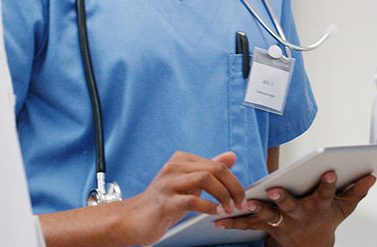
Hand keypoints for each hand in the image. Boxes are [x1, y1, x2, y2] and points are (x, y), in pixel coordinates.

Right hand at [119, 151, 247, 245]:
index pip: (217, 165)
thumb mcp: (189, 183)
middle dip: (233, 188)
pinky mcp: (165, 201)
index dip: (234, 182)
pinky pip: (192, 200)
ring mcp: (168, 183)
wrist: (134, 219)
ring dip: (223, 196)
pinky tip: (216, 212)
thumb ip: (209, 169)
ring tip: (229, 208)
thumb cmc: (165, 202)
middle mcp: (174, 167)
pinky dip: (209, 206)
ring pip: (205, 179)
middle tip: (240, 204)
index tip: (241, 197)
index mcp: (182, 159)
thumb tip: (231, 156)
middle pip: (214, 170)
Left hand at [213, 170, 376, 246]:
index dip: (329, 183)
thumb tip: (371, 175)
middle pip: (292, 206)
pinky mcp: (267, 228)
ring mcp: (282, 223)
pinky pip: (249, 225)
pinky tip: (218, 220)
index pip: (326, 193)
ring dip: (256, 209)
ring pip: (268, 216)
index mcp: (319, 206)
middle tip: (275, 189)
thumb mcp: (345, 207)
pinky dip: (234, 222)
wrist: (310, 246)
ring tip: (244, 201)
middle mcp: (300, 215)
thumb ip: (357, 191)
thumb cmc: (327, 218)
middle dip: (284, 198)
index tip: (331, 171)